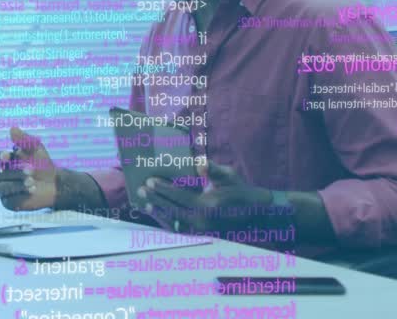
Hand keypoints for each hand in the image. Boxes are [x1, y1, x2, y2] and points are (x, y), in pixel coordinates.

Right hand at [0, 127, 57, 210]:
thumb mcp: (36, 149)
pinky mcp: (8, 203)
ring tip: (32, 181)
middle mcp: (0, 175)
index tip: (8, 155)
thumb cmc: (43, 165)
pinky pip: (7, 199)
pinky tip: (31, 190)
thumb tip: (12, 129)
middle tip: (31, 170)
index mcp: (4, 161)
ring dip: (15, 183)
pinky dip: (19, 193)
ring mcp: (3, 190)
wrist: (54, 184)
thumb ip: (24, 140)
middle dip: (15, 171)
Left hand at [138, 161, 271, 233]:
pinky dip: (168, 222)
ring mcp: (203, 230)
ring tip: (145, 203)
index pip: (179, 196)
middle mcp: (204, 220)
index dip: (163, 188)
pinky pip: (181, 230)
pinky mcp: (203, 234)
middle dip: (155, 199)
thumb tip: (199, 164)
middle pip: (172, 210)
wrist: (256, 212)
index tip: (149, 181)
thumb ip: (212, 168)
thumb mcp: (228, 175)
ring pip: (174, 223)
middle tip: (140, 190)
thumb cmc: (239, 189)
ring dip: (158, 213)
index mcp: (209, 204)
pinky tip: (159, 215)